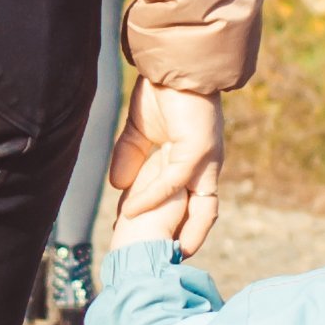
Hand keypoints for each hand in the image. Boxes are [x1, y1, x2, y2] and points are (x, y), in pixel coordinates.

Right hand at [107, 79, 226, 250]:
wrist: (172, 62)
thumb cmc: (161, 92)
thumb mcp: (140, 132)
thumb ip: (130, 158)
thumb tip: (118, 186)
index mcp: (195, 162)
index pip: (191, 202)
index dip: (176, 224)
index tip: (152, 243)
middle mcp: (206, 165)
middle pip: (205, 213)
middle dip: (188, 239)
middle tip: (165, 263)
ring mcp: (205, 159)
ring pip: (198, 206)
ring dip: (178, 230)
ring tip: (156, 250)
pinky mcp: (196, 149)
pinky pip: (172, 183)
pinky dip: (151, 198)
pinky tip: (129, 210)